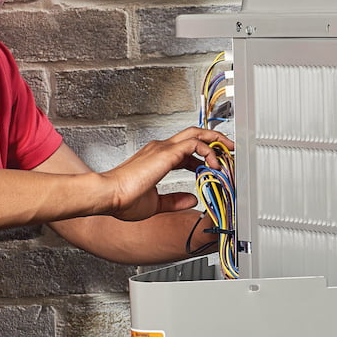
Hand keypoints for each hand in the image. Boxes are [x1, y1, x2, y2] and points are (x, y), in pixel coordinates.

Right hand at [98, 127, 231, 221]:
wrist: (108, 195)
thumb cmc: (122, 199)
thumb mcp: (155, 203)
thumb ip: (174, 200)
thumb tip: (192, 199)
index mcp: (156, 158)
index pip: (185, 150)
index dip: (202, 157)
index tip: (213, 168)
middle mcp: (160, 149)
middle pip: (193, 134)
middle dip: (214, 140)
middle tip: (229, 150)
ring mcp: (162, 149)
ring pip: (196, 134)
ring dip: (215, 142)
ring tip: (228, 153)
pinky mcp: (165, 153)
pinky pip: (195, 144)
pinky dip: (208, 151)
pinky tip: (214, 165)